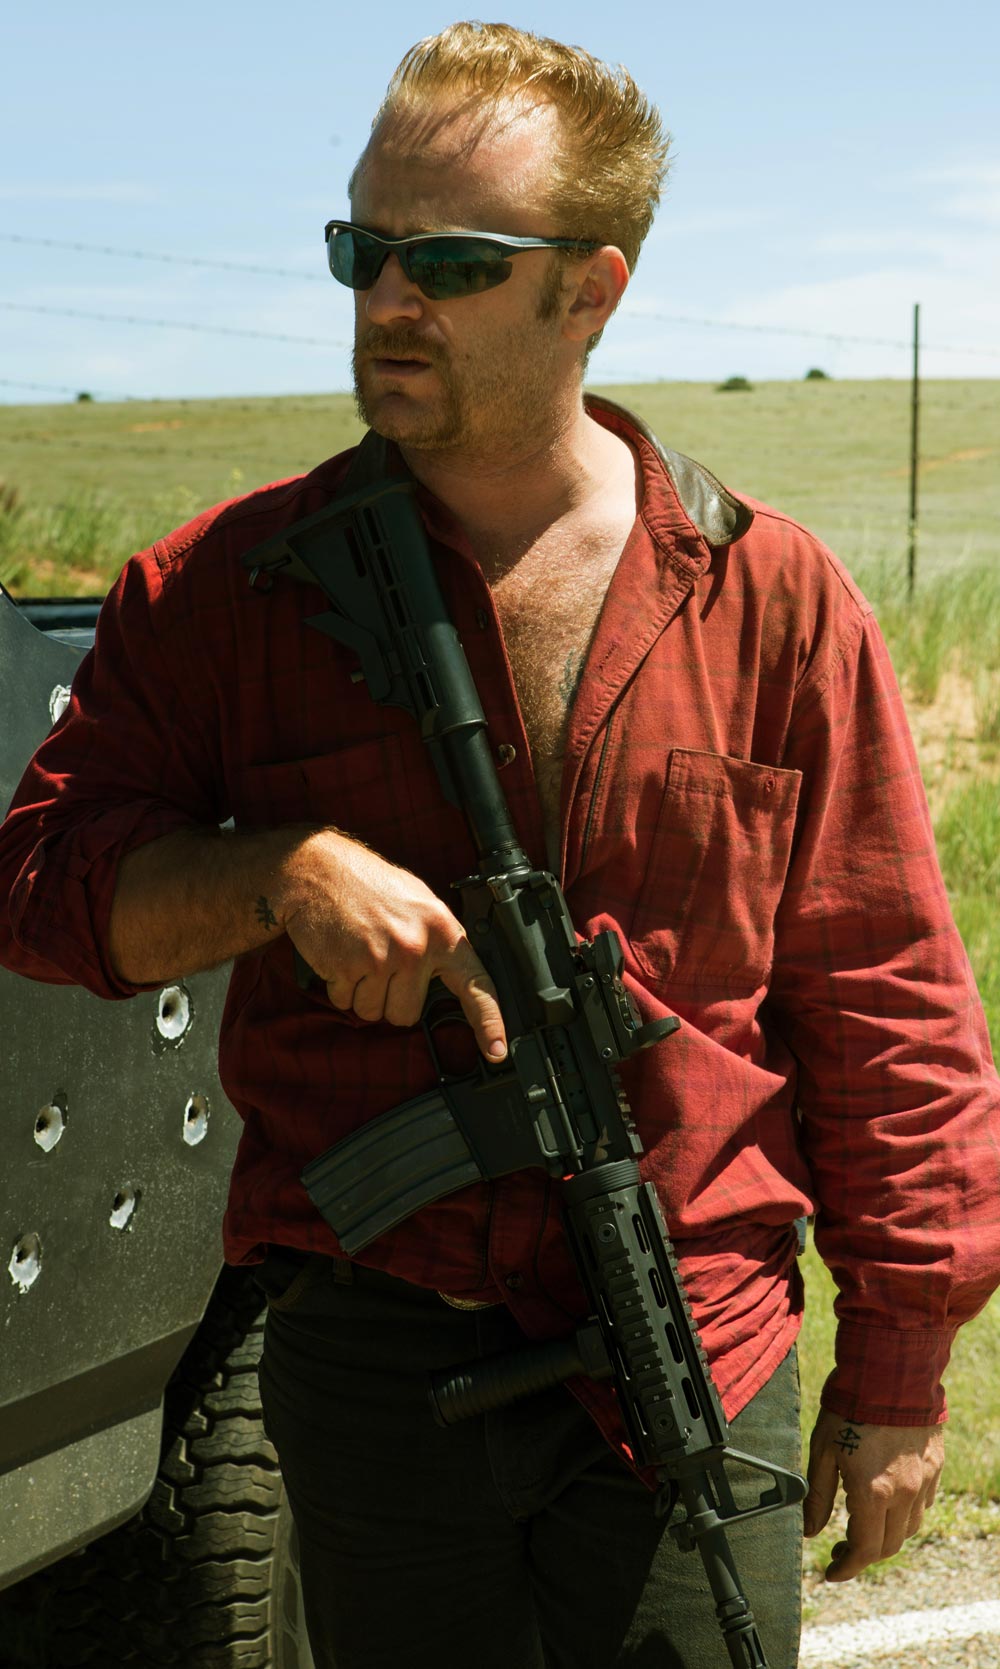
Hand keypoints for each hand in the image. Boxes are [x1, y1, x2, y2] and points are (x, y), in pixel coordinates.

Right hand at [280, 830, 506, 1062]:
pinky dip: (338, 986)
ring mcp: (382, 958)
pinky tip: (339, 954)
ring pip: (373, 1013)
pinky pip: (345, 1003)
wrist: (317, 869)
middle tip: (379, 962)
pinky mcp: (349, 967)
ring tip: (358, 954)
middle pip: (407, 1015)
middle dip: (389, 998)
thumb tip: (450, 982)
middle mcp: (417, 947)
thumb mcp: (418, 903)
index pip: (476, 984)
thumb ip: (436, 943)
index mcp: (442, 930)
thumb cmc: (368, 885)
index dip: (489, 1021)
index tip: (496, 1050)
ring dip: (361, 994)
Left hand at [803, 1408, 944, 1581]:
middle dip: (863, 1555)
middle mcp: (904, 1493)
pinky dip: (904, 1513)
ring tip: (861, 1525)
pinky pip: (923, 1504)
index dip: (846, 1568)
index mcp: (872, 1493)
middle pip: (889, 1546)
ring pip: (909, 1528)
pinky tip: (886, 1500)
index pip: (864, 1550)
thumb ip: (818, 1495)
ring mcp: (924, 1481)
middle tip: (839, 1550)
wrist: (890, 1370)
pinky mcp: (935, 1467)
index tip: (831, 1573)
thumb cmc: (849, 1407)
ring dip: (885, 1536)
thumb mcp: (822, 1450)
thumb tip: (810, 1530)